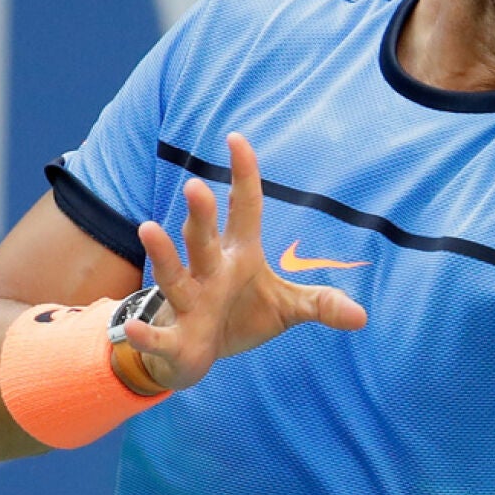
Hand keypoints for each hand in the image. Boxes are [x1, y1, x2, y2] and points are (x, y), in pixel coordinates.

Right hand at [120, 133, 366, 390]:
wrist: (197, 355)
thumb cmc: (240, 316)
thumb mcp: (287, 308)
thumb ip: (320, 303)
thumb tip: (363, 316)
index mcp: (239, 255)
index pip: (244, 208)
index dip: (242, 175)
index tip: (237, 138)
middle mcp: (210, 272)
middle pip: (204, 238)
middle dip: (200, 215)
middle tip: (196, 185)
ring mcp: (190, 303)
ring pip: (175, 275)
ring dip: (163, 254)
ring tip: (148, 226)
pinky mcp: (176, 339)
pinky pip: (160, 335)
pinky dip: (146, 333)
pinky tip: (132, 328)